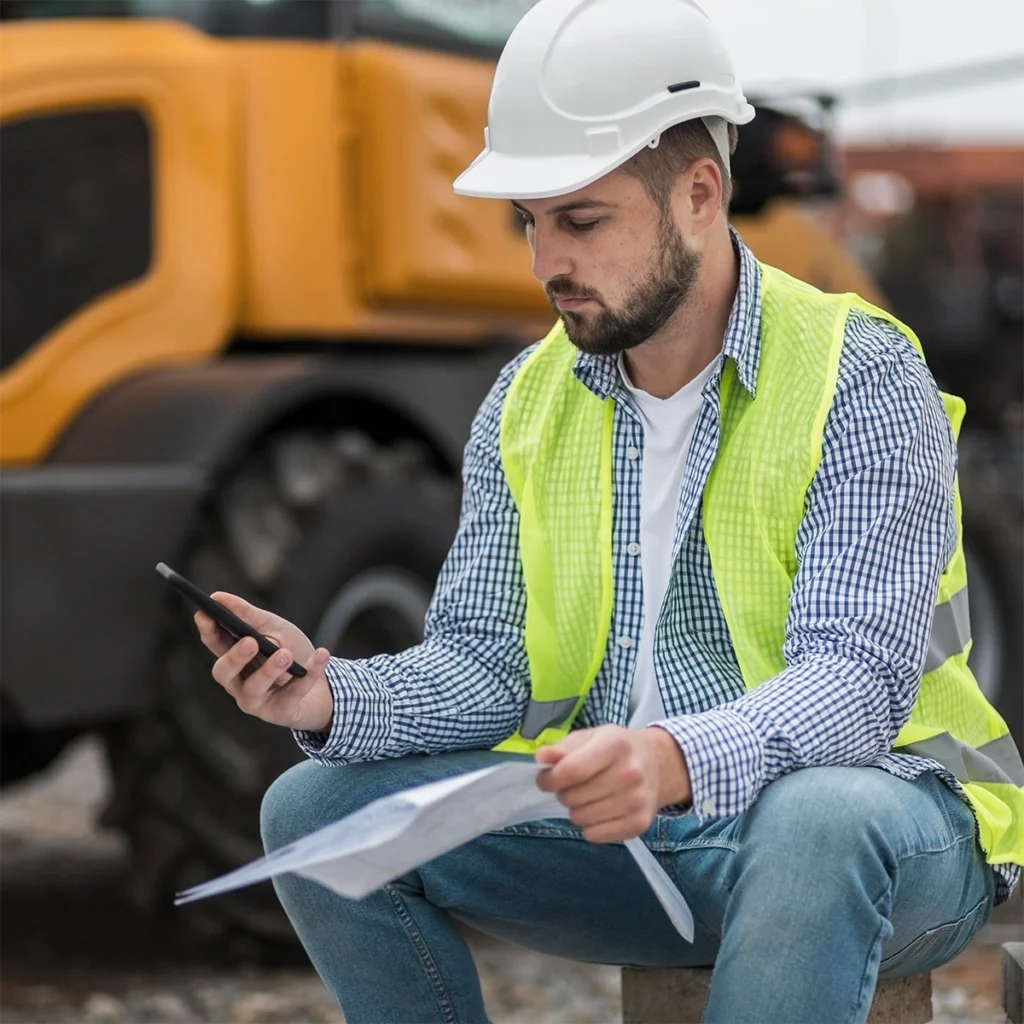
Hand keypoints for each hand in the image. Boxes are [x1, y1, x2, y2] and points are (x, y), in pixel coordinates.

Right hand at [194, 593, 334, 732]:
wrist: (325, 687)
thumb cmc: (293, 654)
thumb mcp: (275, 628)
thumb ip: (249, 616)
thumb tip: (218, 597)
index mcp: (235, 658)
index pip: (214, 644)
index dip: (207, 630)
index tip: (205, 613)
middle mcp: (239, 682)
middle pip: (223, 673)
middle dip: (234, 657)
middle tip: (250, 642)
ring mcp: (257, 701)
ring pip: (253, 688)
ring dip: (270, 669)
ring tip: (286, 654)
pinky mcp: (280, 712)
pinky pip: (293, 694)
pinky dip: (309, 672)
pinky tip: (321, 654)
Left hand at [535, 724, 690, 842]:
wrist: (658, 765)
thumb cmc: (616, 749)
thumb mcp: (590, 737)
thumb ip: (563, 748)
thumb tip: (541, 758)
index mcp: (615, 745)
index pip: (572, 770)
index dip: (550, 779)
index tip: (545, 779)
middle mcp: (630, 774)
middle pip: (573, 797)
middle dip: (563, 792)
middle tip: (573, 785)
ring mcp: (637, 801)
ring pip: (580, 818)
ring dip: (576, 809)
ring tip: (588, 796)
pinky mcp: (639, 824)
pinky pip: (594, 836)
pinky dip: (589, 826)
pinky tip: (599, 810)